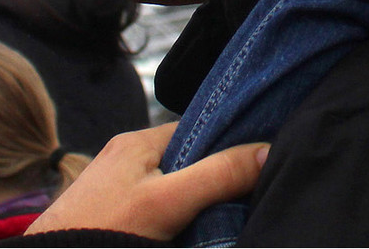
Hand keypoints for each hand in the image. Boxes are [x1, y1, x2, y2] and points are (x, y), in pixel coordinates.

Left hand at [27, 122, 267, 239]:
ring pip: (170, 190)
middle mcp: (124, 160)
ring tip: (216, 222)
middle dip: (212, 181)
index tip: (257, 165)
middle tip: (241, 201)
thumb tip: (267, 151)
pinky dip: (172, 222)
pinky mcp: (107, 218)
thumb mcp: (169, 200)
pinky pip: (152, 211)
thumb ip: (219, 175)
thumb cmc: (101, 232)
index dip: (229, 147)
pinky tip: (185, 237)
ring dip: (193, 206)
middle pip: (186, 162)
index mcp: (136, 141)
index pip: (198, 130)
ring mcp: (113, 191)